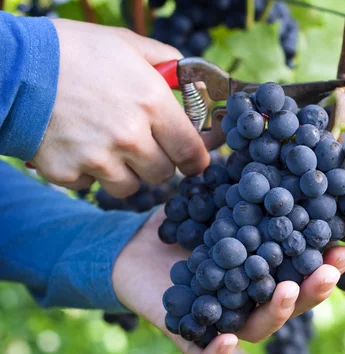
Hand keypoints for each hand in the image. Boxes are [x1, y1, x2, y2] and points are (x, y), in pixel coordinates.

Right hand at [31, 20, 210, 196]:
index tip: (192, 161)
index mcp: (152, 104)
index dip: (195, 160)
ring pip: (130, 187)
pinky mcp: (67, 172)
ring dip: (125, 172)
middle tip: (141, 145)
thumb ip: (166, 63)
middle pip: (163, 174)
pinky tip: (77, 146)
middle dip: (157, 162)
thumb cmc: (73, 50)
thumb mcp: (127, 44)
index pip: (191, 152)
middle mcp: (130, 137)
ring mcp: (98, 158)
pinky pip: (91, 185)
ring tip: (106, 145)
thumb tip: (188, 80)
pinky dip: (87, 172)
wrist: (13, 65)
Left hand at [112, 207, 344, 353]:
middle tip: (328, 271)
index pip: (302, 270)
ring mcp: (222, 318)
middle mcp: (249, 298)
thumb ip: (246, 184)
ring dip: (277, 311)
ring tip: (287, 290)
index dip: (325, 262)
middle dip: (313, 289)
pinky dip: (218, 350)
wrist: (132, 247)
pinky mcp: (187, 333)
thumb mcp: (216, 198)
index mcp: (264, 270)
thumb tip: (276, 143)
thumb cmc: (185, 224)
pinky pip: (205, 352)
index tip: (342, 245)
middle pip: (289, 302)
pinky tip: (228, 338)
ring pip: (257, 327)